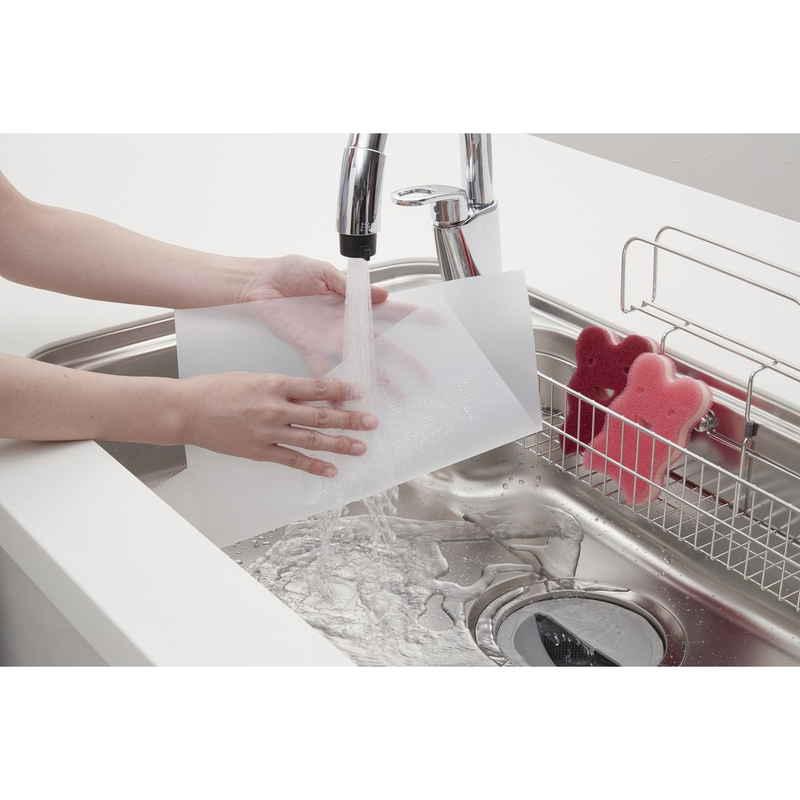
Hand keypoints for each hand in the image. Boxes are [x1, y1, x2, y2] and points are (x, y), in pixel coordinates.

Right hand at [179, 373, 377, 475]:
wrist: (188, 410)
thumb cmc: (219, 389)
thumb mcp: (255, 378)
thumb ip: (284, 388)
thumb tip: (315, 395)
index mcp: (274, 384)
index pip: (317, 387)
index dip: (342, 390)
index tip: (362, 392)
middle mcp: (275, 409)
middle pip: (321, 415)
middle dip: (350, 419)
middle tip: (372, 423)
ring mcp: (268, 432)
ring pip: (312, 440)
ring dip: (339, 444)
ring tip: (361, 448)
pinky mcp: (260, 452)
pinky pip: (292, 461)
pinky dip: (314, 467)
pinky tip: (332, 471)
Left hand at [239, 255, 435, 391]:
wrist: (257, 284)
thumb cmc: (287, 273)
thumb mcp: (321, 271)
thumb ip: (347, 285)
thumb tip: (380, 294)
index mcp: (350, 303)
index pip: (386, 310)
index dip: (410, 316)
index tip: (432, 321)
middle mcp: (344, 325)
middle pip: (381, 344)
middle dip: (404, 360)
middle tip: (423, 375)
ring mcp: (329, 339)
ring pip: (360, 362)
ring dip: (378, 380)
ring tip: (396, 396)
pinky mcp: (309, 348)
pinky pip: (325, 371)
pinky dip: (335, 388)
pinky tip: (349, 403)